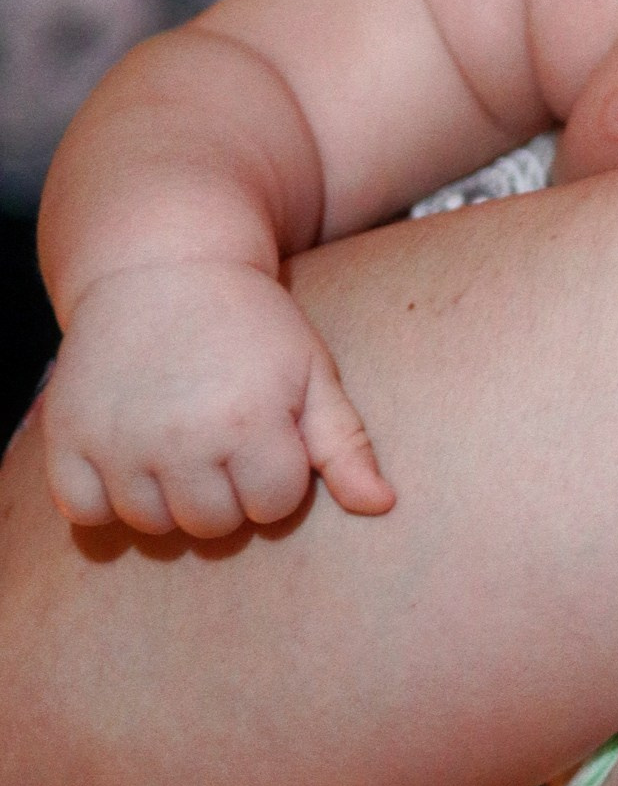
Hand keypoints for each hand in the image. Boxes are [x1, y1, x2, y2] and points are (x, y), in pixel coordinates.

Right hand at [42, 258, 393, 539]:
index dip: (276, 473)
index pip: (274, 507)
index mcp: (249, 422)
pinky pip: (85, 512)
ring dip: (168, 495)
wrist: (162, 261)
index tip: (267, 432)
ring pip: (151, 524)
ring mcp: (117, 440)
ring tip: (177, 438)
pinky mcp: (66, 436)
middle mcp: (179, 437)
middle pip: (213, 525)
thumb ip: (345, 444)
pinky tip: (128, 454)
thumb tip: (382, 507)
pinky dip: (103, 496)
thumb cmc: (251, 321)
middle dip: (226, 489)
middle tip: (219, 433)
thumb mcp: (310, 369)